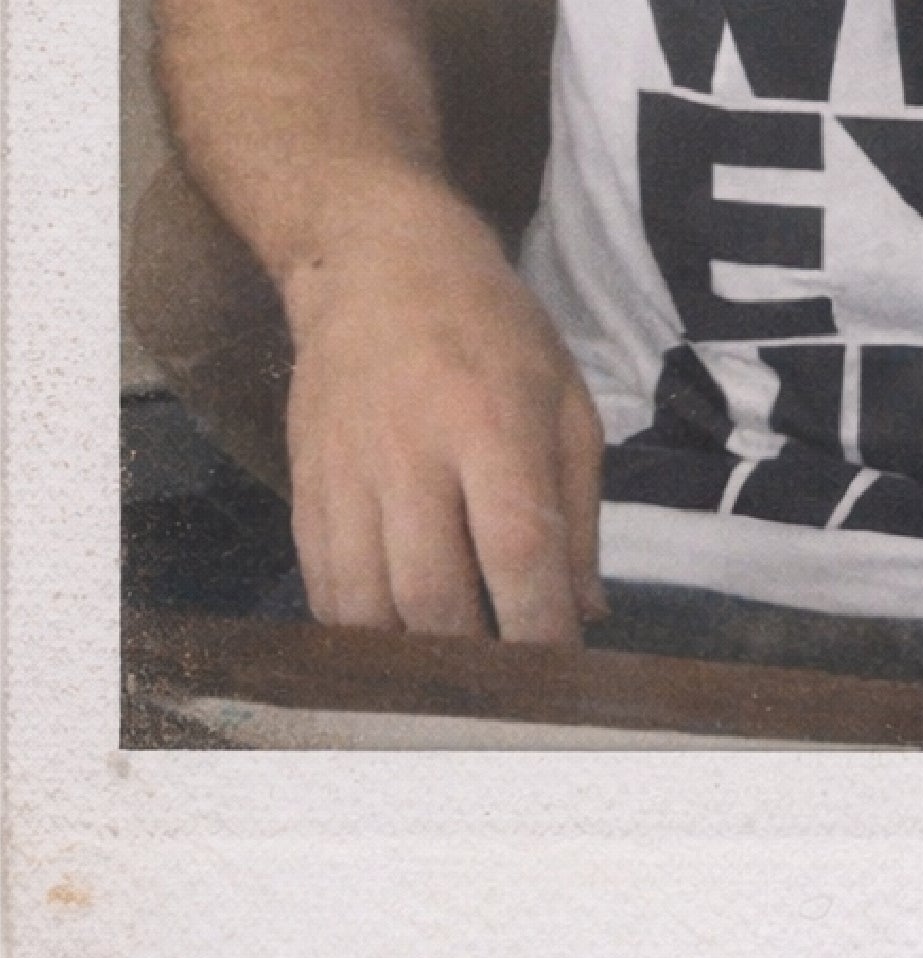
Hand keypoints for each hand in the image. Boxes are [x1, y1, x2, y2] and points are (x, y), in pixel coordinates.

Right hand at [281, 170, 605, 646]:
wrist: (374, 263)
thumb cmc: (490, 328)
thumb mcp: (564, 399)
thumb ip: (577, 510)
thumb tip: (585, 613)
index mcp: (492, 423)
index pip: (515, 550)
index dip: (538, 629)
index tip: (561, 678)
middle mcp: (412, 453)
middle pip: (434, 596)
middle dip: (475, 663)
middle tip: (510, 694)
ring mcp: (347, 474)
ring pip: (368, 609)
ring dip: (413, 661)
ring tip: (454, 681)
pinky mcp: (303, 487)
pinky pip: (322, 588)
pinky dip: (359, 635)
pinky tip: (395, 646)